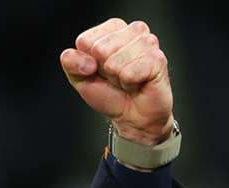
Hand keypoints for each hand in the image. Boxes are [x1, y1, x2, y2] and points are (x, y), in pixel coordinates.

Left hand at [60, 18, 173, 145]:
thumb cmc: (109, 93)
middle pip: (100, 49)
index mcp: (112, 29)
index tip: (99, 70)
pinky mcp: (157, 59)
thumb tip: (75, 57)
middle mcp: (132, 31)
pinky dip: (129, 83)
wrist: (133, 116)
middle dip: (104, 70)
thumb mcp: (80, 78)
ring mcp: (148, 43)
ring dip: (117, 78)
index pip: (85, 40)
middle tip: (116, 76)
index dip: (87, 62)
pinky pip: (130, 73)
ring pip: (115, 62)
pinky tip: (137, 83)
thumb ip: (71, 63)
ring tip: (127, 79)